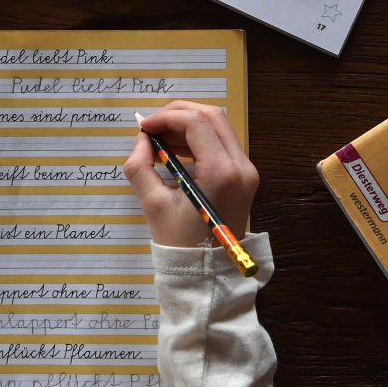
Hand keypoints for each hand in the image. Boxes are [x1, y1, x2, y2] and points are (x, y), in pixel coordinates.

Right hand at [123, 101, 257, 248]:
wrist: (207, 272)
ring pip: (219, 127)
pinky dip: (198, 139)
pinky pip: (222, 144)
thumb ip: (140, 166)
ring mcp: (247, 171)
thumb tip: (141, 139)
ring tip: (160, 138)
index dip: (166, 117)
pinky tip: (176, 149)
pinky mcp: (245, 177)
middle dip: (178, 114)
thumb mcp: (152, 203)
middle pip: (212, 117)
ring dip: (188, 125)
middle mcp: (241, 166)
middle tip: (152, 126)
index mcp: (221, 172)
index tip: (143, 128)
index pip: (196, 122)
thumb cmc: (179, 242)